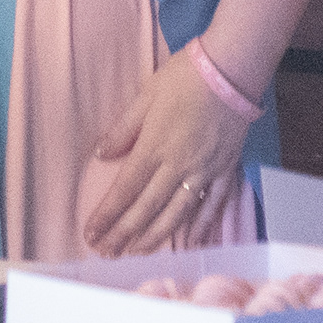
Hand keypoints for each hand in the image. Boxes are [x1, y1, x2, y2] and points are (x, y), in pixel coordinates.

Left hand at [80, 54, 248, 255]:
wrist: (231, 69)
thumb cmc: (186, 77)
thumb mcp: (146, 95)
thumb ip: (123, 129)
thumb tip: (101, 154)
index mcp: (154, 147)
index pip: (124, 190)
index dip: (107, 215)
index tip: (91, 234)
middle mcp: (177, 166)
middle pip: (146, 209)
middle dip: (124, 234)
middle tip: (106, 253)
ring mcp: (203, 171)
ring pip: (176, 214)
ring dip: (155, 237)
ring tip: (137, 253)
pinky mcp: (225, 170)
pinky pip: (213, 205)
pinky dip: (201, 227)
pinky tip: (189, 242)